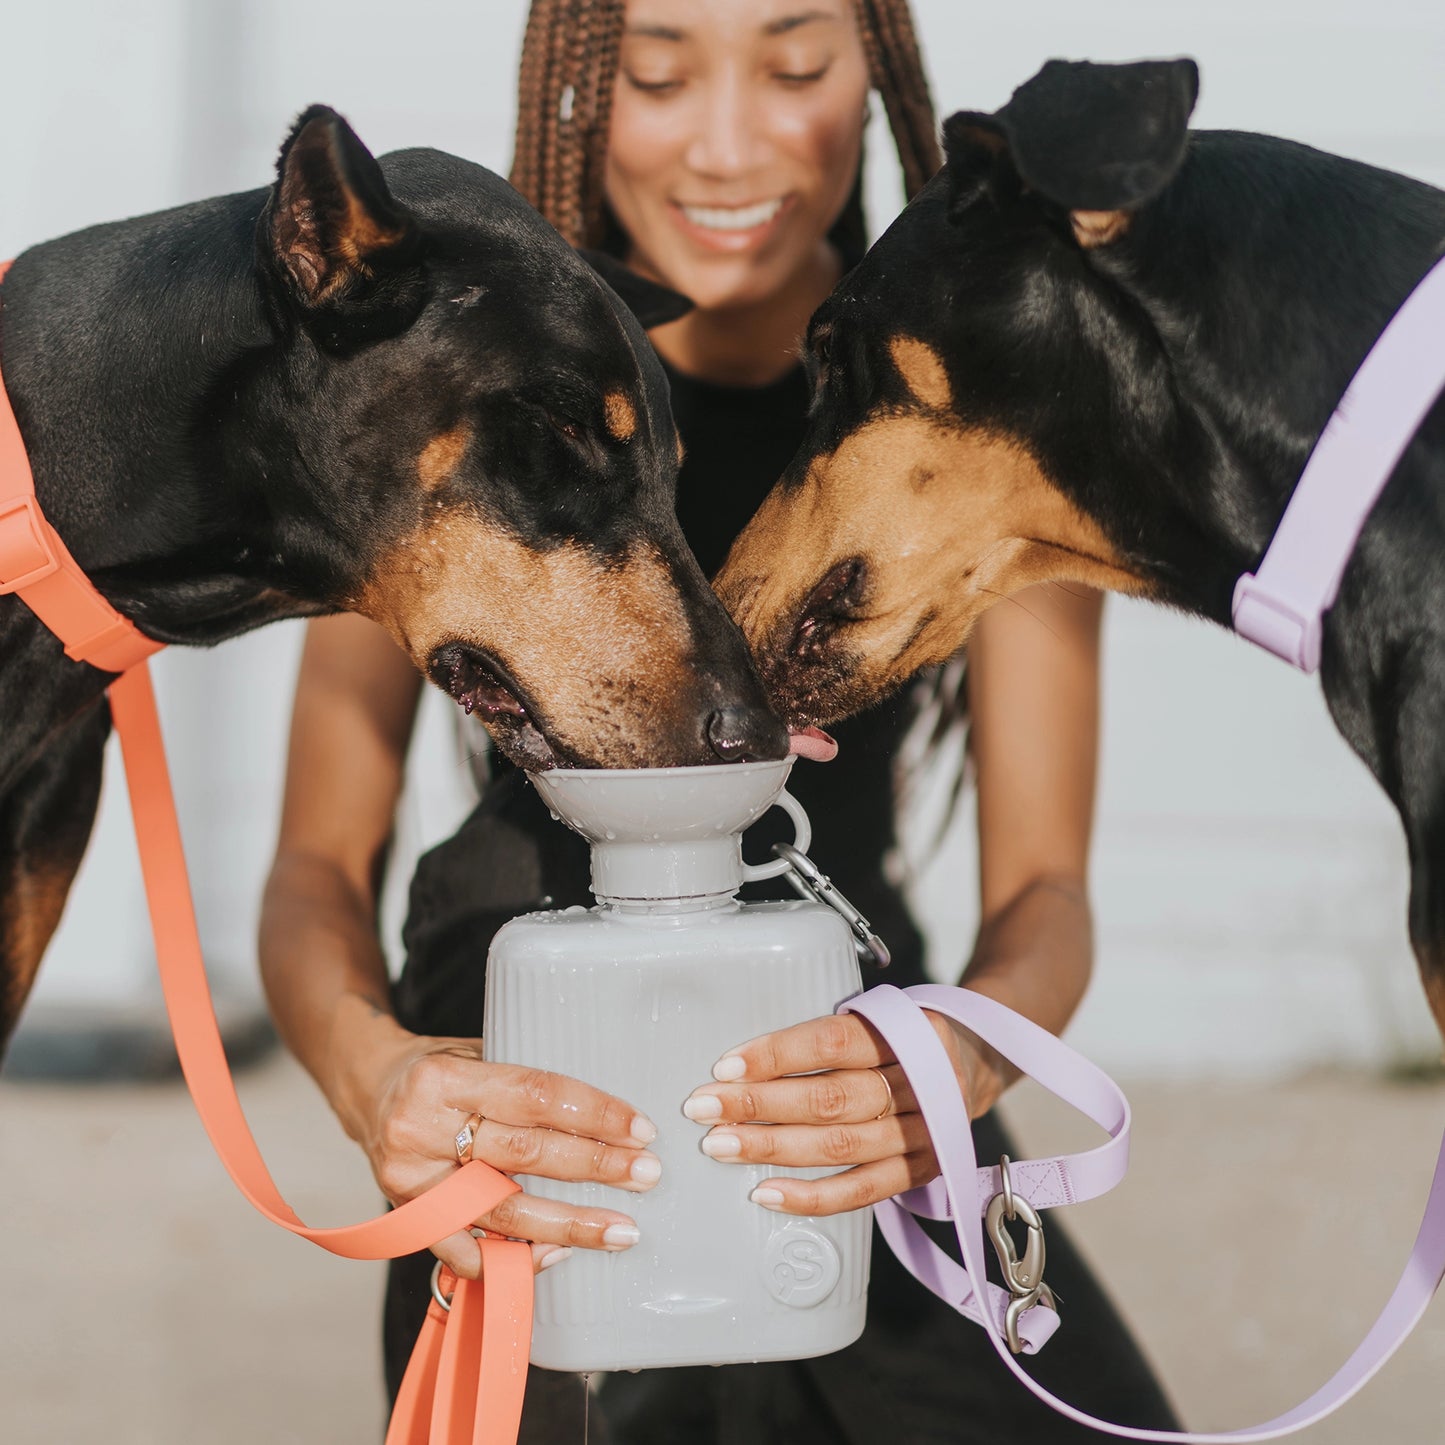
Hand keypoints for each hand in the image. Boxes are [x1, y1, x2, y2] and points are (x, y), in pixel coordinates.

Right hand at [352, 1031, 661, 1277]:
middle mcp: (422, 1129)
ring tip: (620, 1231)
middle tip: (647, 1175)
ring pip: (501, 1211)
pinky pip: (465, 1252)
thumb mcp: (475, 1050)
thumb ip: (523, 1079)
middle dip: (594, 1167)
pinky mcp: (407, 1220)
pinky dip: (513, 1259)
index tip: (638, 1128)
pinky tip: (557, 1257)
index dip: (591, 1114)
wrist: (368, 1088)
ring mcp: (411, 1181)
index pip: (533, 1095)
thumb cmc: (439, 1067)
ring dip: (568, 1224)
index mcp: (446, 1078)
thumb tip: (607, 1110)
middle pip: (524, 1153)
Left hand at [681, 1007, 997, 1215]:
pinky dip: (810, 1197)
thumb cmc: (909, 1032)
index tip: (726, 1064)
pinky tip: (763, 1192)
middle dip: (759, 1104)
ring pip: (840, 1146)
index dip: (778, 1054)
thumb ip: (830, 1034)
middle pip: (831, 1099)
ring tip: (720, 1145)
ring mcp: (923, 1134)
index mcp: (909, 1032)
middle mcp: (920, 1084)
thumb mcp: (882, 1013)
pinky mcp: (920, 1171)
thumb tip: (744, 1059)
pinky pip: (860, 1192)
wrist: (983, 1056)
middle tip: (704, 1107)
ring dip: (772, 1147)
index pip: (833, 1043)